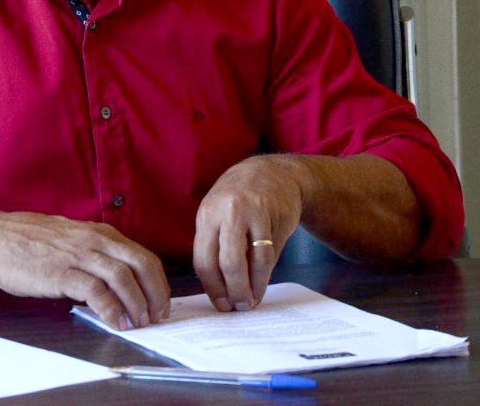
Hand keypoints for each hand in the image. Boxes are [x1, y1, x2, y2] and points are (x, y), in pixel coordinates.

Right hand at [0, 212, 170, 329]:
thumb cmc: (26, 240)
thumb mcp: (70, 237)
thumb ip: (93, 252)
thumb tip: (114, 276)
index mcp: (99, 232)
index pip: (142, 255)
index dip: (157, 281)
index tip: (160, 300)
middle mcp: (94, 240)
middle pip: (141, 264)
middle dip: (155, 293)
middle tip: (157, 314)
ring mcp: (77, 255)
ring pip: (122, 277)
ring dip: (136, 303)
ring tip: (140, 322)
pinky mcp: (60, 272)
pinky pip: (95, 291)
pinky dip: (110, 308)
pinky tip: (115, 321)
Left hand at [193, 156, 303, 312]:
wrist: (274, 172)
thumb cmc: (240, 198)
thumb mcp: (218, 212)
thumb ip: (214, 242)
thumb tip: (216, 288)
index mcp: (208, 214)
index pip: (203, 258)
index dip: (211, 287)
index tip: (219, 304)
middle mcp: (229, 211)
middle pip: (228, 262)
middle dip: (232, 291)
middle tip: (237, 307)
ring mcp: (254, 213)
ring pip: (252, 261)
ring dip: (251, 287)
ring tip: (250, 301)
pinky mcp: (276, 216)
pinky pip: (270, 254)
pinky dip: (264, 276)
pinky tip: (261, 285)